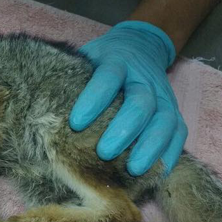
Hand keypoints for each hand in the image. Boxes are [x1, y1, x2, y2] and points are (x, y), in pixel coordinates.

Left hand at [69, 21, 186, 175]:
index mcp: (118, 61)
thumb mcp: (86, 59)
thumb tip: (42, 108)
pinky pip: (179, 134)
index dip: (94, 99)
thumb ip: (71, 78)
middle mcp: (143, 78)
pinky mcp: (174, 111)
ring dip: (150, 147)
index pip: (108, 77)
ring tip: (133, 170)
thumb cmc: (102, 61)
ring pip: (164, 121)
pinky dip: (170, 154)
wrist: (140, 47)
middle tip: (104, 152)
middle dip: (123, 129)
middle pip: (140, 103)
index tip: (75, 123)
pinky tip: (155, 174)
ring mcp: (163, 95)